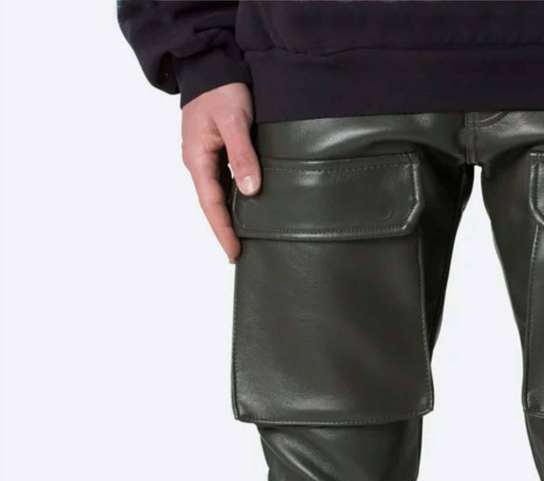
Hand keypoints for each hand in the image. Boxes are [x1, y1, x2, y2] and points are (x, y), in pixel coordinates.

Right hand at [181, 82, 259, 261]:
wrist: (210, 63)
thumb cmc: (221, 89)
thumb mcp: (234, 121)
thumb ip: (241, 155)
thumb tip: (249, 190)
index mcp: (197, 159)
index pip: (211, 205)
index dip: (223, 231)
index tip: (233, 253)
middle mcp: (198, 162)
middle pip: (212, 205)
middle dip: (224, 231)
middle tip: (240, 255)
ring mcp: (205, 157)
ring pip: (217, 195)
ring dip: (229, 217)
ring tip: (245, 239)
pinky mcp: (215, 151)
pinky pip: (223, 182)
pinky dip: (233, 199)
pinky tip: (247, 210)